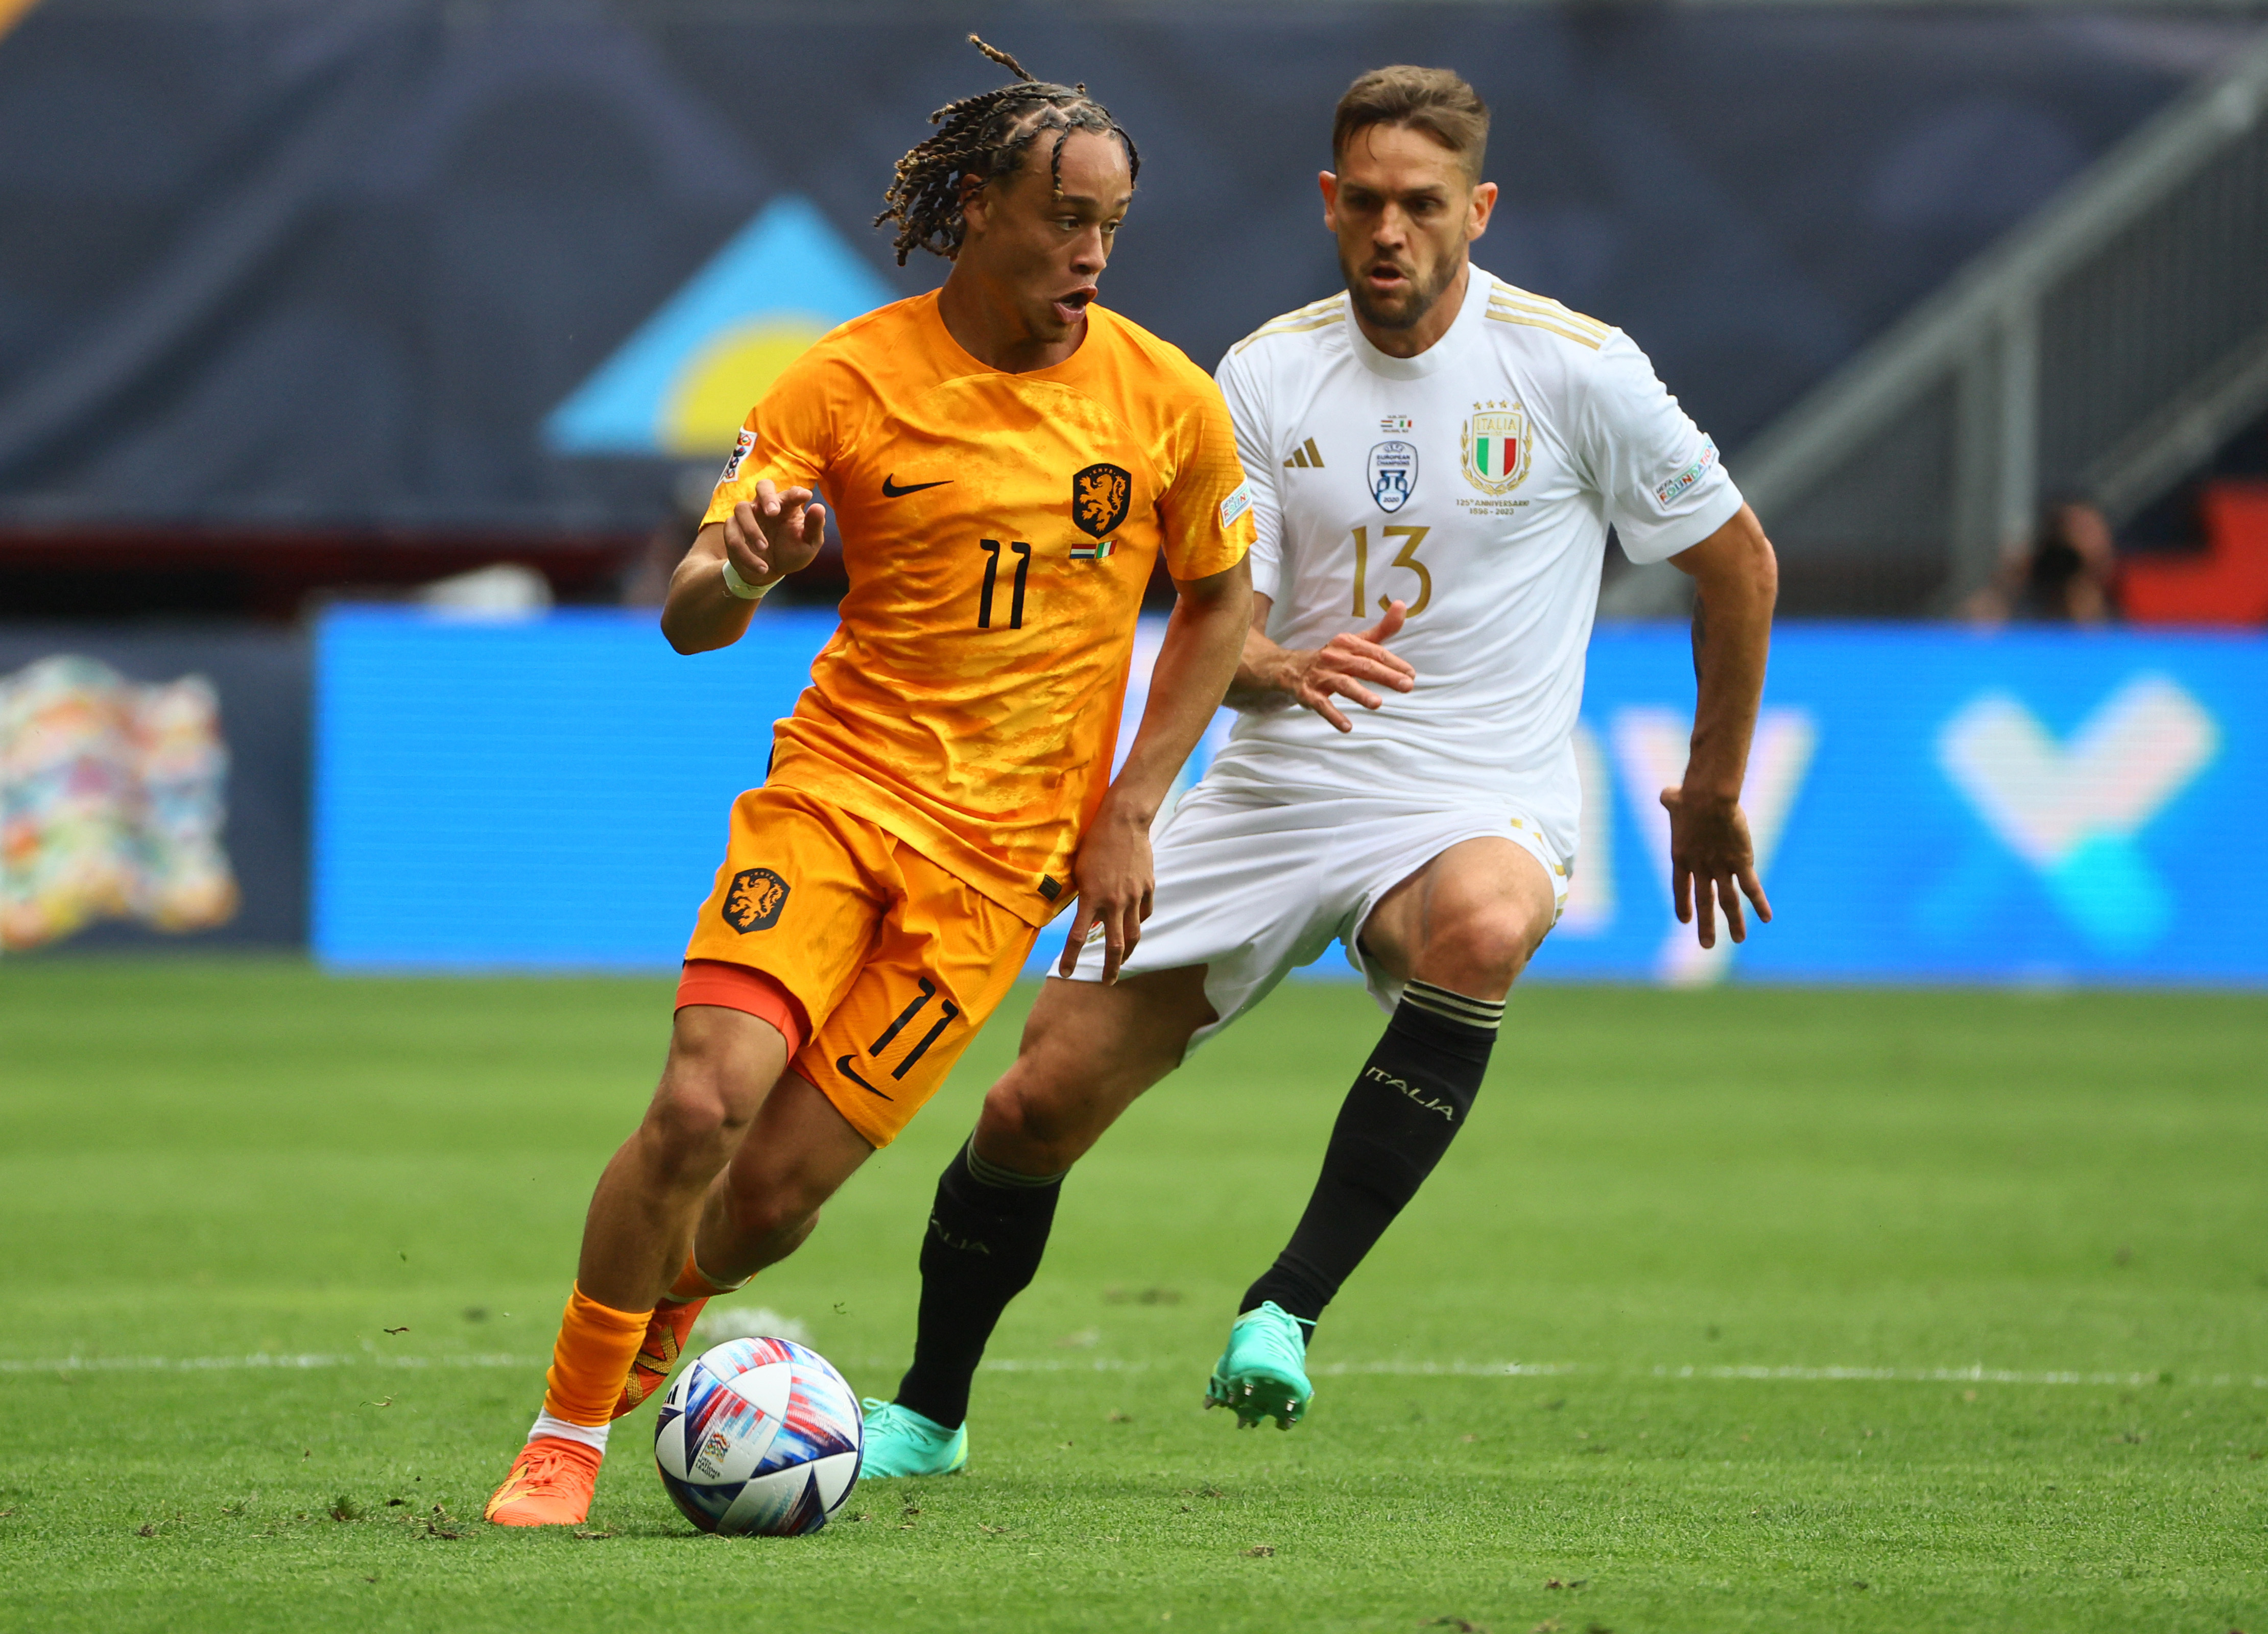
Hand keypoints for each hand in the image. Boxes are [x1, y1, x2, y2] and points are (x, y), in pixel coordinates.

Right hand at [724, 480, 826, 588]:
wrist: (772, 572)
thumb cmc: (792, 552)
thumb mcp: (809, 544)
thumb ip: (814, 526)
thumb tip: (818, 507)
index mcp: (788, 505)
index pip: (791, 493)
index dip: (796, 493)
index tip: (806, 497)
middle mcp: (766, 506)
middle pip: (763, 486)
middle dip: (767, 496)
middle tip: (773, 512)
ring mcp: (748, 516)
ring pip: (741, 509)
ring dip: (751, 529)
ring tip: (763, 547)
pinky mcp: (733, 531)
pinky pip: (733, 536)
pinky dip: (747, 555)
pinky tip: (762, 568)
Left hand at [1056, 797, 1153, 982]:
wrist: (1123, 821)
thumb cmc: (1094, 843)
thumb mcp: (1079, 871)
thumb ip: (1084, 898)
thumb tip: (1091, 920)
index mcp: (1092, 897)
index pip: (1079, 936)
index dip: (1072, 958)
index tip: (1066, 974)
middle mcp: (1115, 901)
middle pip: (1115, 946)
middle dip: (1111, 968)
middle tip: (1106, 982)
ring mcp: (1134, 896)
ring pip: (1134, 934)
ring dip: (1127, 953)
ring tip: (1121, 962)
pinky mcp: (1148, 887)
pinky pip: (1144, 913)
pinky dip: (1138, 923)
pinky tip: (1133, 925)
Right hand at [1281, 601, 1416, 730]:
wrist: (1289, 667)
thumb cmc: (1332, 657)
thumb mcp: (1356, 642)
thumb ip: (1382, 629)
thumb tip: (1401, 605)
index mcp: (1347, 643)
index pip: (1375, 652)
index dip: (1394, 663)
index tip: (1411, 673)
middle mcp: (1334, 657)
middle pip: (1364, 666)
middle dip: (1386, 676)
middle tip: (1407, 686)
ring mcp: (1320, 676)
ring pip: (1343, 684)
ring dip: (1360, 694)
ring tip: (1377, 703)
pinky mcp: (1308, 693)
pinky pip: (1322, 705)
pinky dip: (1334, 716)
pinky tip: (1347, 726)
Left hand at [1659, 786, 1771, 949]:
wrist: (1707, 799)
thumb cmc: (1689, 795)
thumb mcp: (1674, 800)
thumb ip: (1670, 801)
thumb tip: (1669, 794)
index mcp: (1681, 857)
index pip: (1680, 888)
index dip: (1683, 905)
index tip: (1685, 920)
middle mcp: (1700, 868)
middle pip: (1704, 902)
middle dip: (1706, 925)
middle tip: (1707, 946)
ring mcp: (1721, 867)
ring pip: (1729, 901)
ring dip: (1735, 922)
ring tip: (1738, 940)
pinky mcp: (1741, 862)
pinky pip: (1752, 887)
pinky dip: (1759, 903)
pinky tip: (1767, 918)